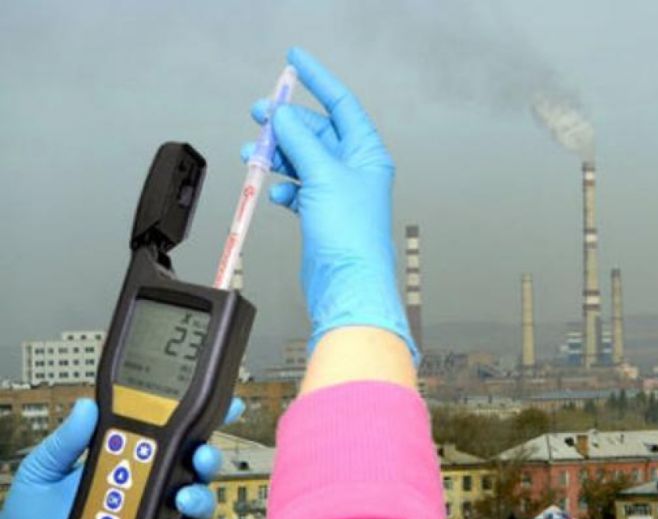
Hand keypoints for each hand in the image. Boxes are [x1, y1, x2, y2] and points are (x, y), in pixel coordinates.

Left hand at [0, 397, 244, 518]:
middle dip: (207, 457)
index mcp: (129, 460)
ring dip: (200, 498)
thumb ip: (66, 440)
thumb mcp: (42, 470)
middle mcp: (148, 488)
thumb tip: (87, 407)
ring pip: (197, 504)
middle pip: (195, 467)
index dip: (203, 419)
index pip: (172, 436)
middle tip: (200, 455)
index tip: (225, 404)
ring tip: (184, 498)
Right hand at [242, 47, 418, 362]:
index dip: (317, 80)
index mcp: (366, 153)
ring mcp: (337, 192)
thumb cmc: (351, 236)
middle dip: (287, 123)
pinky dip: (284, 186)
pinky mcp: (321, 213)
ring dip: (278, 155)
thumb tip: (283, 117)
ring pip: (302, 160)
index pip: (341, 104)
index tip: (295, 61)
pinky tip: (276, 191)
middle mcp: (354, 170)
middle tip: (260, 115)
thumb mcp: (324, 175)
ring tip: (255, 154)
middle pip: (317, 132)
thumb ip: (301, 141)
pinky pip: (298, 188)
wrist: (347, 283)